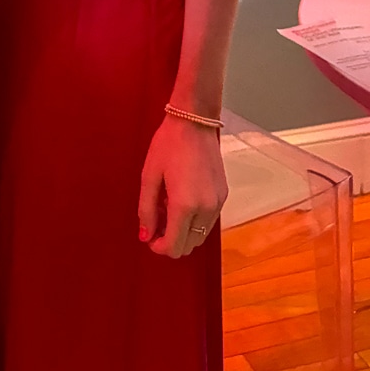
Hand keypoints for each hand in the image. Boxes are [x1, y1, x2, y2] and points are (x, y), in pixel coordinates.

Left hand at [138, 114, 226, 258]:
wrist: (194, 122)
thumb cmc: (167, 145)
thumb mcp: (149, 176)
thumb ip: (147, 210)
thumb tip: (145, 236)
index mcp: (184, 205)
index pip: (174, 246)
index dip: (159, 247)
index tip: (149, 237)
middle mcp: (205, 208)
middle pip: (189, 245)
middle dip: (171, 241)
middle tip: (156, 222)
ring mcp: (218, 203)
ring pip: (200, 236)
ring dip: (183, 232)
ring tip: (168, 209)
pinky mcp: (223, 195)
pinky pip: (208, 222)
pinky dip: (194, 221)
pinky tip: (182, 201)